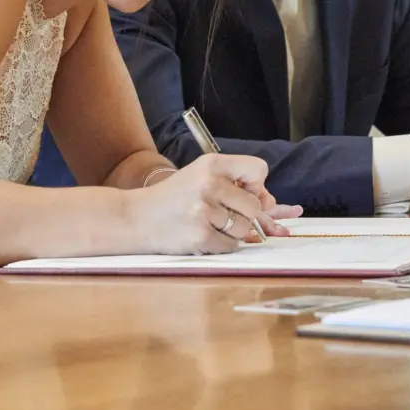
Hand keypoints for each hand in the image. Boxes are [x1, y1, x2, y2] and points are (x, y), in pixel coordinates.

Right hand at [136, 153, 301, 254]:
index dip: (256, 185)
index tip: (243, 191)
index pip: (258, 169)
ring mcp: (205, 211)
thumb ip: (237, 186)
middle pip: (255, 205)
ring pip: (245, 227)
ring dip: (233, 231)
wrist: (135, 218)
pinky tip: (202, 235)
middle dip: (244, 214)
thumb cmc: (173, 199)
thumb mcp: (201, 178)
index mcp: (211, 164)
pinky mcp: (201, 235)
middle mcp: (210, 184)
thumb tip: (274, 206)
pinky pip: (231, 245)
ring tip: (208, 223)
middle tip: (220, 213)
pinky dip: (221, 245)